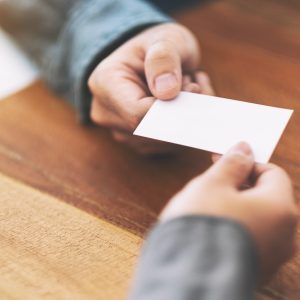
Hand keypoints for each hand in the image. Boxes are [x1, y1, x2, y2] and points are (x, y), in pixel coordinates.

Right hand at [88, 23, 213, 153]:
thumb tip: (167, 92)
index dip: (171, 108)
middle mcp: (107, 113)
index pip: (138, 113)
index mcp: (105, 84)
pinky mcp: (137, 142)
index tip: (193, 88)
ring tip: (187, 88)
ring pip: (164, 142)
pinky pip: (168, 146)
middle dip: (182, 111)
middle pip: (152, 132)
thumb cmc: (156, 47)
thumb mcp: (164, 39)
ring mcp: (120, 131)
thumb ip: (164, 59)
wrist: (151, 60)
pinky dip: (184, 126)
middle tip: (193, 83)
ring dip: (186, 118)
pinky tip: (184, 103)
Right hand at [160, 142, 297, 281]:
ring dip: (234, 205)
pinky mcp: (257, 269)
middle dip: (238, 184)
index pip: (272, 173)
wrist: (187, 276)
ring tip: (206, 206)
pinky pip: (249, 237)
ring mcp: (272, 255)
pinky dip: (234, 226)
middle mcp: (284, 235)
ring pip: (256, 217)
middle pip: (265, 196)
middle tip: (211, 183)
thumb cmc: (202, 225)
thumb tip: (245, 148)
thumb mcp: (213, 184)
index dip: (246, 163)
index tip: (221, 161)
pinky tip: (210, 228)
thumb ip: (232, 164)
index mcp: (280, 209)